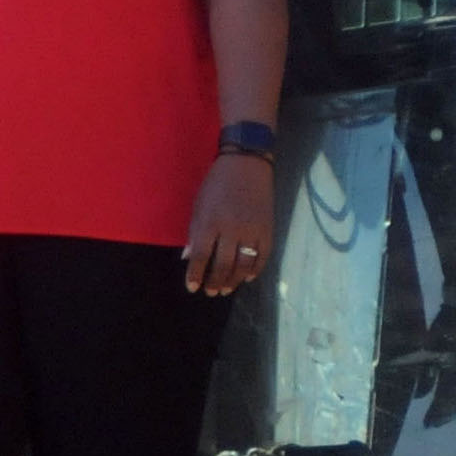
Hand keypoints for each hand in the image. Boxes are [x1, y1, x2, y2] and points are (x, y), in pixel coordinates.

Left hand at [184, 151, 276, 297]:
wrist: (247, 164)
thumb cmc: (217, 184)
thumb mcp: (199, 205)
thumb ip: (195, 232)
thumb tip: (188, 257)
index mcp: (210, 222)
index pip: (200, 256)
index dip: (195, 274)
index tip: (192, 287)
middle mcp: (231, 230)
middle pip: (222, 265)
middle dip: (215, 282)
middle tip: (210, 292)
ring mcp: (252, 231)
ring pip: (243, 265)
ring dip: (233, 281)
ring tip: (226, 289)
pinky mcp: (268, 230)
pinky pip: (262, 257)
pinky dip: (255, 270)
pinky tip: (247, 277)